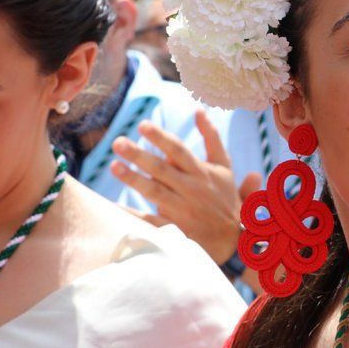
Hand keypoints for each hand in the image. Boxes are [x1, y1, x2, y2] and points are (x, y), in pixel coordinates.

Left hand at [110, 109, 261, 264]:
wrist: (234, 236)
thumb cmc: (225, 196)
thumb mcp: (223, 165)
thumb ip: (211, 137)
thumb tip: (199, 110)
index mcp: (202, 172)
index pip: (179, 151)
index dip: (161, 138)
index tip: (143, 125)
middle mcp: (192, 189)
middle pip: (162, 169)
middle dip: (140, 155)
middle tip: (118, 142)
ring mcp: (183, 209)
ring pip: (155, 192)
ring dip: (134, 179)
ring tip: (114, 166)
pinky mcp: (176, 229)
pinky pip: (151, 221)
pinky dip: (133, 214)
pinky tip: (114, 206)